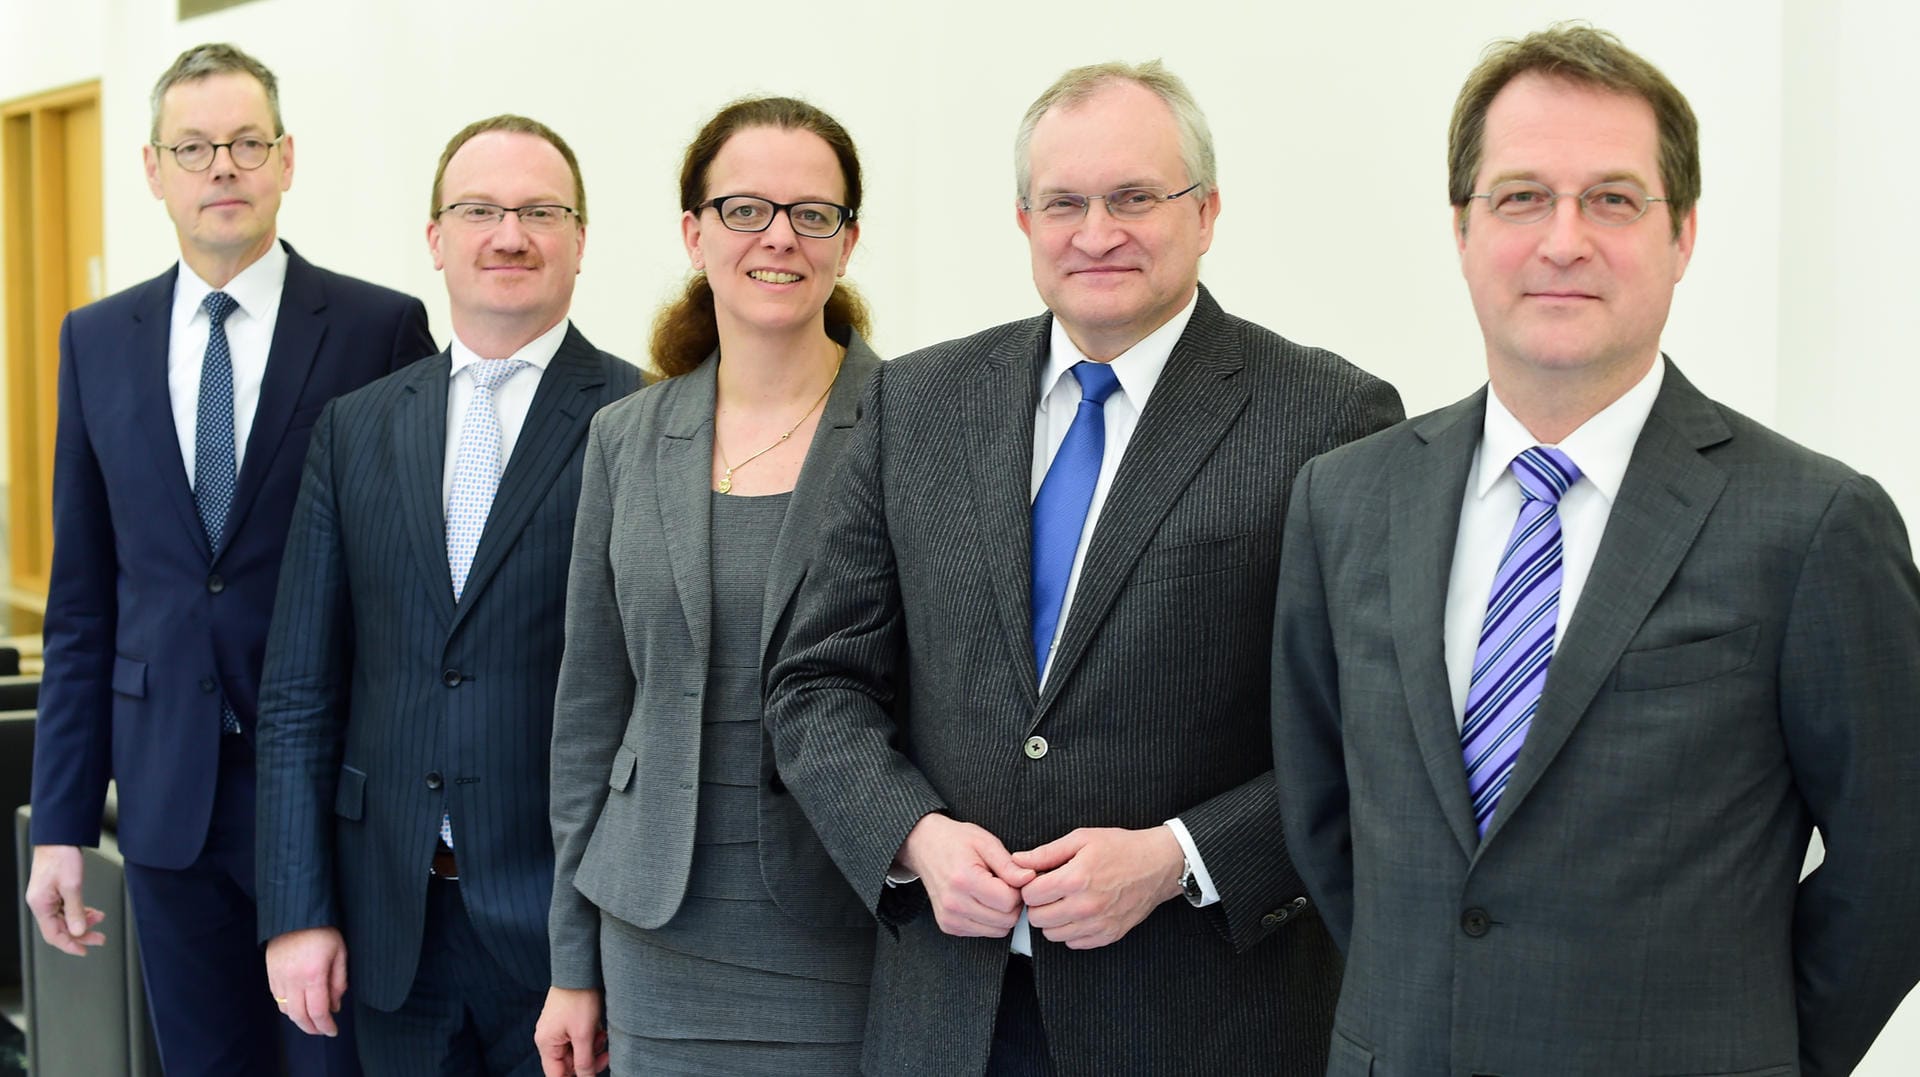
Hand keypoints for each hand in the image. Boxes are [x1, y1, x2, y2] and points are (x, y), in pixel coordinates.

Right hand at [25, 845, 104, 955]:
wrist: (59, 837)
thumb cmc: (62, 856)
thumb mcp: (73, 886)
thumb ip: (76, 911)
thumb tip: (78, 932)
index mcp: (41, 905)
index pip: (54, 935)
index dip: (70, 945)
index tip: (85, 951)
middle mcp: (41, 904)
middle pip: (60, 929)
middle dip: (81, 934)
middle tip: (101, 938)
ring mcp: (46, 898)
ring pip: (65, 919)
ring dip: (82, 921)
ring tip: (100, 919)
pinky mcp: (53, 892)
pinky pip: (66, 909)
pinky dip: (80, 912)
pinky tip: (92, 912)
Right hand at [265, 927, 348, 1036]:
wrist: (296, 913)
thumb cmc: (323, 931)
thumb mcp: (340, 953)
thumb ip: (338, 982)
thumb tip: (335, 1006)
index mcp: (313, 975)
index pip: (318, 1011)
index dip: (326, 1025)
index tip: (333, 1031)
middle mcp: (292, 980)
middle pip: (299, 1016)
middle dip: (312, 1028)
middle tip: (322, 1030)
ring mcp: (278, 977)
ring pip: (286, 1010)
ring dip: (299, 1020)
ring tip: (312, 1020)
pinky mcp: (270, 973)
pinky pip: (277, 999)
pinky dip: (288, 1008)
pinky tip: (298, 1006)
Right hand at [535, 986, 608, 1075]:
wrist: (581, 969)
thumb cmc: (579, 999)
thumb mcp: (584, 1034)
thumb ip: (584, 1062)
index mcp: (546, 1044)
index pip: (556, 1075)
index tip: (589, 1075)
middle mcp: (548, 1038)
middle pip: (569, 1064)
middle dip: (588, 1061)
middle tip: (606, 1055)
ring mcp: (558, 1029)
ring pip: (577, 1051)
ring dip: (592, 1049)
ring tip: (603, 1037)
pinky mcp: (568, 1021)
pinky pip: (579, 1039)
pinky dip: (591, 1038)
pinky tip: (600, 1030)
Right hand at [897, 814, 1035, 937]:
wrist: (924, 846)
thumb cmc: (955, 841)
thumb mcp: (986, 842)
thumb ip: (1009, 865)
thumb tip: (1029, 879)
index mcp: (964, 880)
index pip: (1009, 902)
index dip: (1019, 890)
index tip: (1013, 878)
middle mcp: (954, 904)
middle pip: (1006, 920)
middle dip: (1013, 904)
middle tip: (1004, 884)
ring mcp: (950, 918)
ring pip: (997, 931)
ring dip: (1002, 914)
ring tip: (992, 891)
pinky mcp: (949, 926)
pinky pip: (983, 932)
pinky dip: (989, 920)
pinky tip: (981, 900)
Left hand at [1014, 825, 1184, 948]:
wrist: (1158, 865)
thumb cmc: (1120, 847)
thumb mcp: (1081, 839)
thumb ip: (1046, 853)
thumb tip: (1018, 860)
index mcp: (1075, 879)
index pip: (1030, 896)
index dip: (1029, 886)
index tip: (1038, 880)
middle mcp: (1085, 906)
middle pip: (1037, 919)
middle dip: (1038, 905)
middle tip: (1049, 892)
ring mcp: (1098, 924)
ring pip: (1053, 935)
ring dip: (1052, 920)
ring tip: (1064, 902)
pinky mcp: (1109, 935)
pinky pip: (1074, 944)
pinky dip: (1071, 931)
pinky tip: (1078, 913)